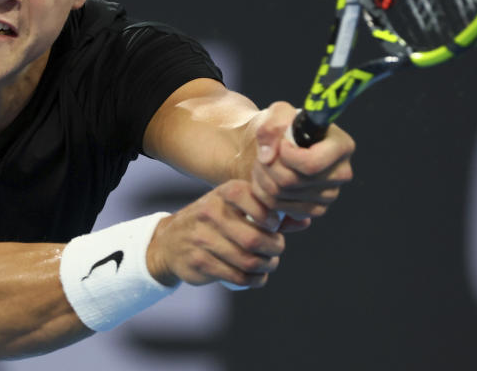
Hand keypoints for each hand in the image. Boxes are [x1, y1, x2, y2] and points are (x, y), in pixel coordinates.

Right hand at [145, 179, 284, 288]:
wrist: (171, 241)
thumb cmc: (213, 222)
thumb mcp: (235, 208)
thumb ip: (269, 213)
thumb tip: (306, 221)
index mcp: (223, 194)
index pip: (253, 199)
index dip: (271, 216)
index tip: (275, 226)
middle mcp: (210, 212)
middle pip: (255, 238)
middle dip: (274, 249)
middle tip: (276, 250)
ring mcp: (202, 238)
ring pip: (247, 261)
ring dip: (266, 267)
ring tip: (267, 264)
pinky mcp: (199, 262)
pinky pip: (236, 277)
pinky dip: (254, 281)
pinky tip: (256, 277)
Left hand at [247, 102, 354, 229]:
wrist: (279, 145)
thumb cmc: (284, 126)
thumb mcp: (276, 113)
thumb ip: (270, 126)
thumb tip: (268, 157)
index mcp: (341, 146)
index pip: (310, 164)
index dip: (285, 156)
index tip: (279, 144)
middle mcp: (341, 173)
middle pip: (292, 181)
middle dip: (267, 166)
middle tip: (262, 155)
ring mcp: (330, 195)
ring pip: (281, 195)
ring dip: (262, 178)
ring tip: (262, 164)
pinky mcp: (315, 209)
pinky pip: (279, 208)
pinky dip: (263, 194)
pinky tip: (266, 179)